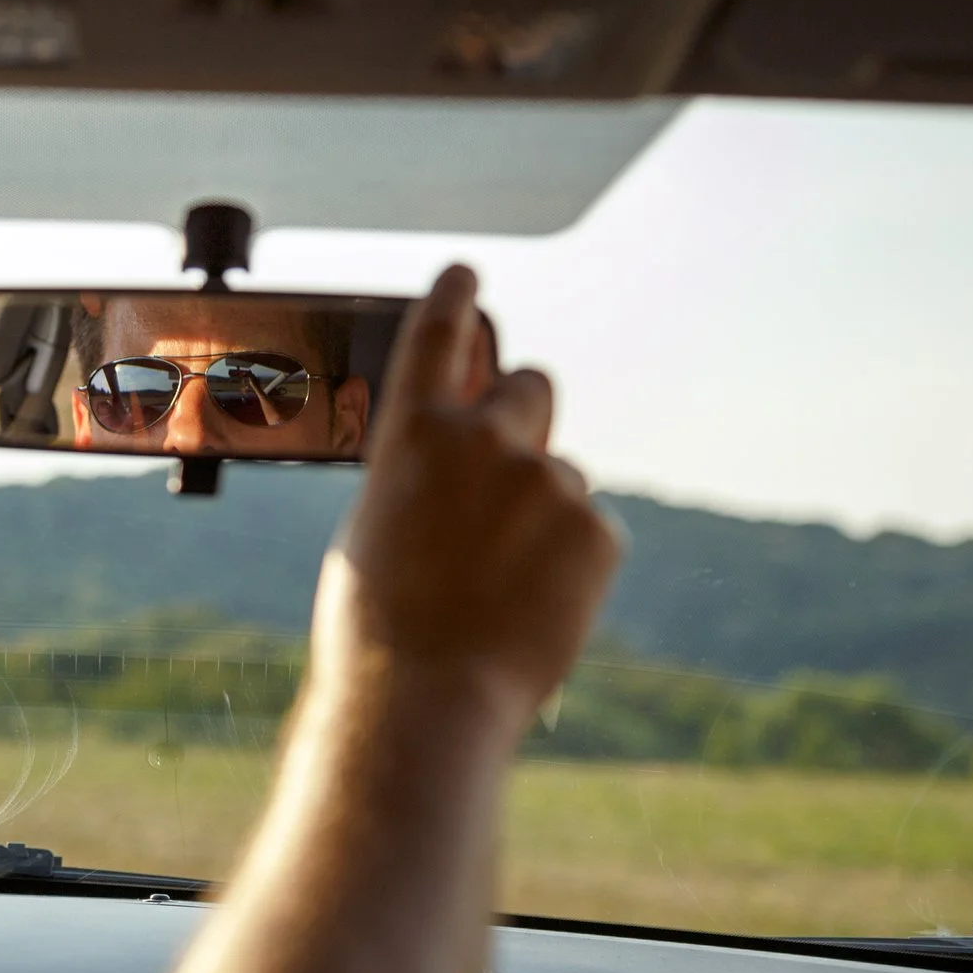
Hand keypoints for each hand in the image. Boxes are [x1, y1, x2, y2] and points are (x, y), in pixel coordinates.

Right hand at [315, 265, 620, 728]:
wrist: (424, 696)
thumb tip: (461, 461)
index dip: (454, 298)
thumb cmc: (378, 625)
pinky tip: (528, 606)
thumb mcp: (376, 524)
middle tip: (507, 471)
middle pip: (531, 385)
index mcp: (412, 435)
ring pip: (560, 474)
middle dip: (524, 415)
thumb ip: (420, 474)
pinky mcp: (597, 530)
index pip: (437, 336)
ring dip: (539, 512)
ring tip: (497, 584)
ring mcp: (548, 482)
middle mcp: (484, 440)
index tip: (466, 275)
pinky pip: (590, 532)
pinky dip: (567, 563)